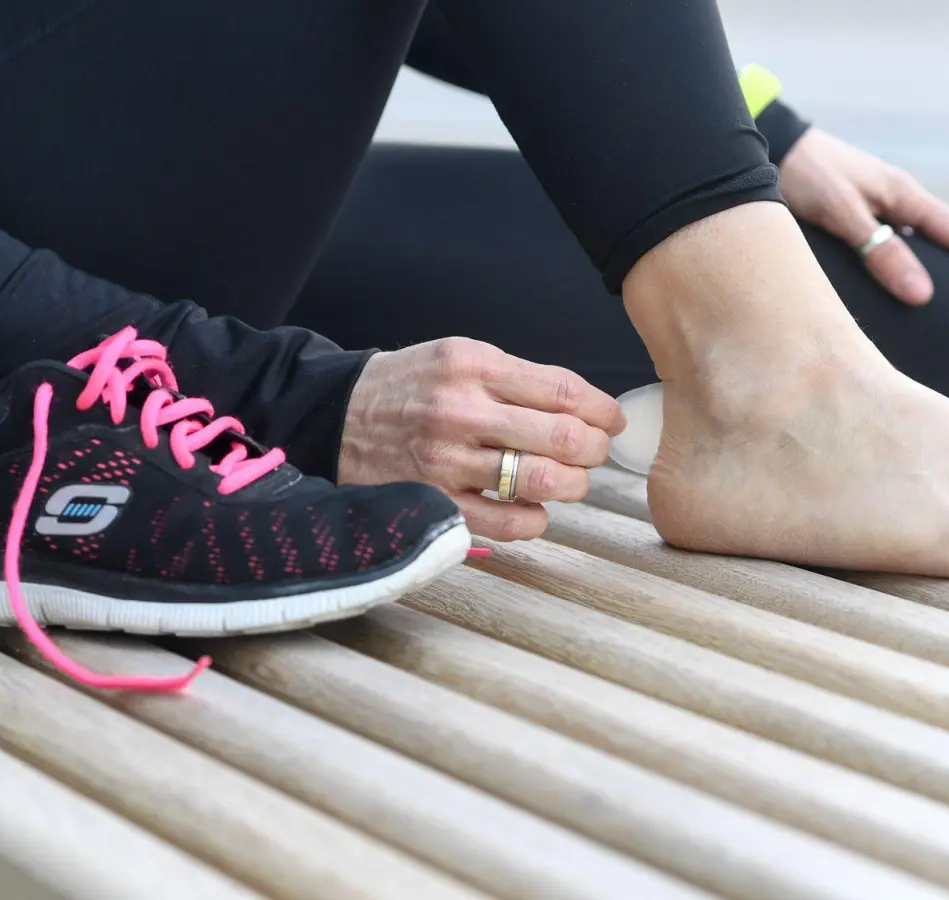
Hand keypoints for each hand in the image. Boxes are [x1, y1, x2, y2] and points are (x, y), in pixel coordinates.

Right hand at [339, 337, 626, 541]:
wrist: (336, 416)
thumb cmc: (411, 387)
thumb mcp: (459, 357)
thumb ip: (515, 379)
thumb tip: (582, 408)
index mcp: (472, 366)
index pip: (561, 389)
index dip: (601, 409)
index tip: (612, 421)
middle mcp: (461, 411)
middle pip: (562, 437)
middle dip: (593, 449)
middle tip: (594, 452)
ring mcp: (447, 461)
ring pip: (540, 481)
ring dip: (572, 485)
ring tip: (570, 481)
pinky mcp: (436, 502)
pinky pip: (507, 523)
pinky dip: (534, 520)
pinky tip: (533, 510)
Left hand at [778, 129, 948, 309]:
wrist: (771, 147)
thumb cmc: (804, 174)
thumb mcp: (841, 211)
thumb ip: (878, 249)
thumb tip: (923, 295)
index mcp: (907, 198)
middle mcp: (901, 205)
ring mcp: (883, 213)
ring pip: (927, 252)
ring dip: (948, 280)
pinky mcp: (860, 223)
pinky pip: (895, 254)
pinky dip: (909, 277)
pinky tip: (902, 303)